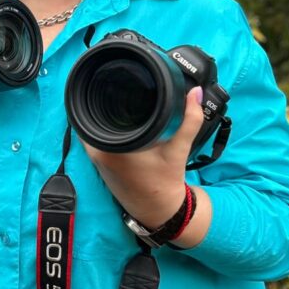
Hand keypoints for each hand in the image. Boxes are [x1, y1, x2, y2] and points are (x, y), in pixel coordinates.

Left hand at [81, 86, 206, 231]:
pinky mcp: (98, 160)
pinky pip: (98, 134)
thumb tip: (194, 92)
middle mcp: (96, 150)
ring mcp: (94, 156)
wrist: (158, 210)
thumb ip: (189, 120)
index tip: (118, 78)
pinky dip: (108, 125)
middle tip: (124, 85)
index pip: (99, 108)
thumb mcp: (179, 149)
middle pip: (95, 112)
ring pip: (95, 123)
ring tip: (122, 95)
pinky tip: (120, 117)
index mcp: (110, 146)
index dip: (108, 92)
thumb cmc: (164, 182)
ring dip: (107, 111)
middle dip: (109, 99)